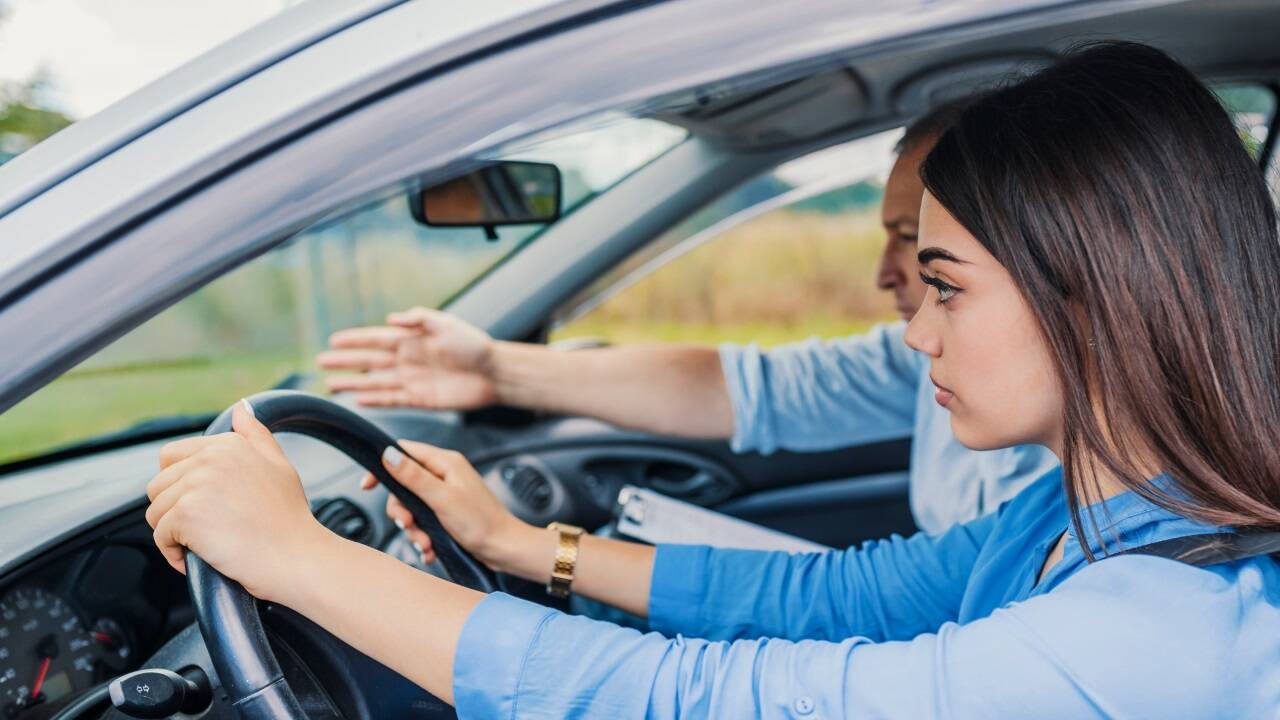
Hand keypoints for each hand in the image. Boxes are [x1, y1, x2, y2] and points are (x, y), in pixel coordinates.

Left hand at [145, 399, 330, 602]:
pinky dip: (174, 553)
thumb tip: (240, 407)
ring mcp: (196, 485)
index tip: (205, 506)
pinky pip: (160, 536)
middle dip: (174, 511)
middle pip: (158, 485)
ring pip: (155, 512)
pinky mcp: (186, 514)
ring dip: (174, 533)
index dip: (180, 486)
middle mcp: (210, 458)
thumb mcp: (279, 465)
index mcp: (228, 444)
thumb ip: (255, 434)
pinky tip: (201, 558)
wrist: (297, 555)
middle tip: (207, 529)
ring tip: (205, 544)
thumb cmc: (289, 518)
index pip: (171, 457)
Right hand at [317, 308, 497, 410]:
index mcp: (412, 339)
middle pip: (369, 362)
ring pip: (375, 382)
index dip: (354, 340)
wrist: (495, 373)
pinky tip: (358, 401)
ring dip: (353, 384)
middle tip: (320, 364)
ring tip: (330, 386)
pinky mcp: (421, 399)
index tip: (332, 341)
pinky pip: (392, 400)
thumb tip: (391, 318)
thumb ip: (419, 319)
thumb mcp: (448, 325)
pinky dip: (375, 401)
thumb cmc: (475, 346)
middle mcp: (408, 359)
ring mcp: (412, 380)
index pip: (375, 339)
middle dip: (345, 363)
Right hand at [362, 441, 531, 571]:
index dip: (383, 465)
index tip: (368, 486)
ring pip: (412, 507)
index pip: (405, 452)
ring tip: (425, 544)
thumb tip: (388, 454)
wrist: (506, 549)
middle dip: (402, 510)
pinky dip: (423, 536)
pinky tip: (429, 549)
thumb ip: (414, 477)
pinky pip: (424, 521)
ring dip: (414, 529)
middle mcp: (445, 475)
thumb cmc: (482, 524)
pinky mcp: (448, 513)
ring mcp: (447, 494)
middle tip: (408, 525)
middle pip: (404, 485)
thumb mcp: (442, 499)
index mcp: (446, 463)